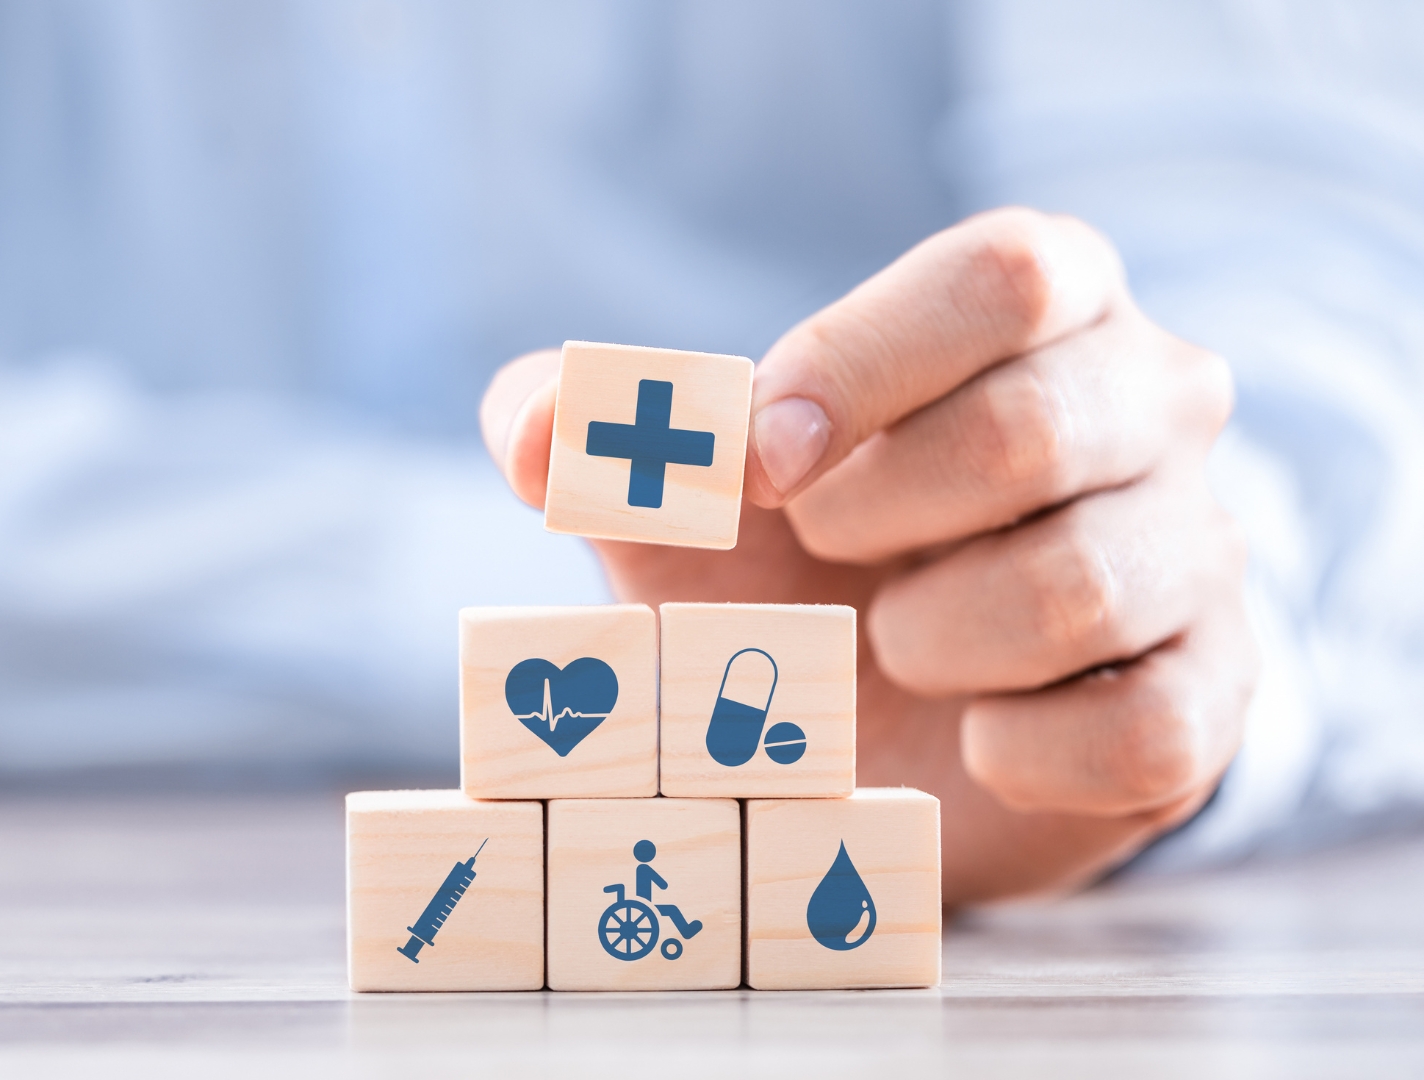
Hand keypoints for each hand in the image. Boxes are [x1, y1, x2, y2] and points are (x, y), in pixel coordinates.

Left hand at [479, 208, 1256, 902]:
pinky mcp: (1215, 696)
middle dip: (875, 517)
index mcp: (1042, 301)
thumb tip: (536, 432)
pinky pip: (1139, 729)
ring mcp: (1198, 549)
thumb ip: (595, 437)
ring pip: (1081, 586)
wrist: (881, 719)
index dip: (860, 366)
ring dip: (932, 639)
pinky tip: (970, 737)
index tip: (761, 465)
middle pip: (1034, 430)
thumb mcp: (684, 492)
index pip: (1004, 275)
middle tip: (826, 561)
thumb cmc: (791, 565)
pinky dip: (1015, 751)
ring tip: (894, 646)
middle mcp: (1153, 402)